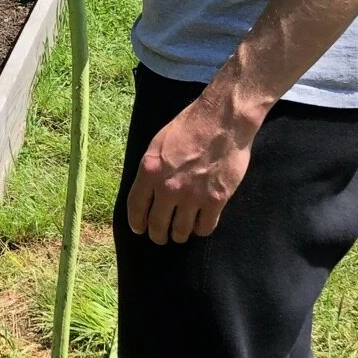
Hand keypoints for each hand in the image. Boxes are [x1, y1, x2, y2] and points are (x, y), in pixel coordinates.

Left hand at [125, 88, 260, 243]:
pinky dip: (201, 229)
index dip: (136, 223)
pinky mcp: (216, 200)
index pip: (136, 208)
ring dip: (179, 235)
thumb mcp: (158, 143)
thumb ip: (151, 169)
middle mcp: (168, 188)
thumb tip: (148, 188)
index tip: (139, 229)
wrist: (222, 121)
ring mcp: (192, 196)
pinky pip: (205, 227)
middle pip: (157, 225)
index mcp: (150, 171)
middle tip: (161, 237)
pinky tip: (200, 224)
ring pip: (181, 231)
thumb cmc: (190, 125)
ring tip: (181, 233)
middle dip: (158, 235)